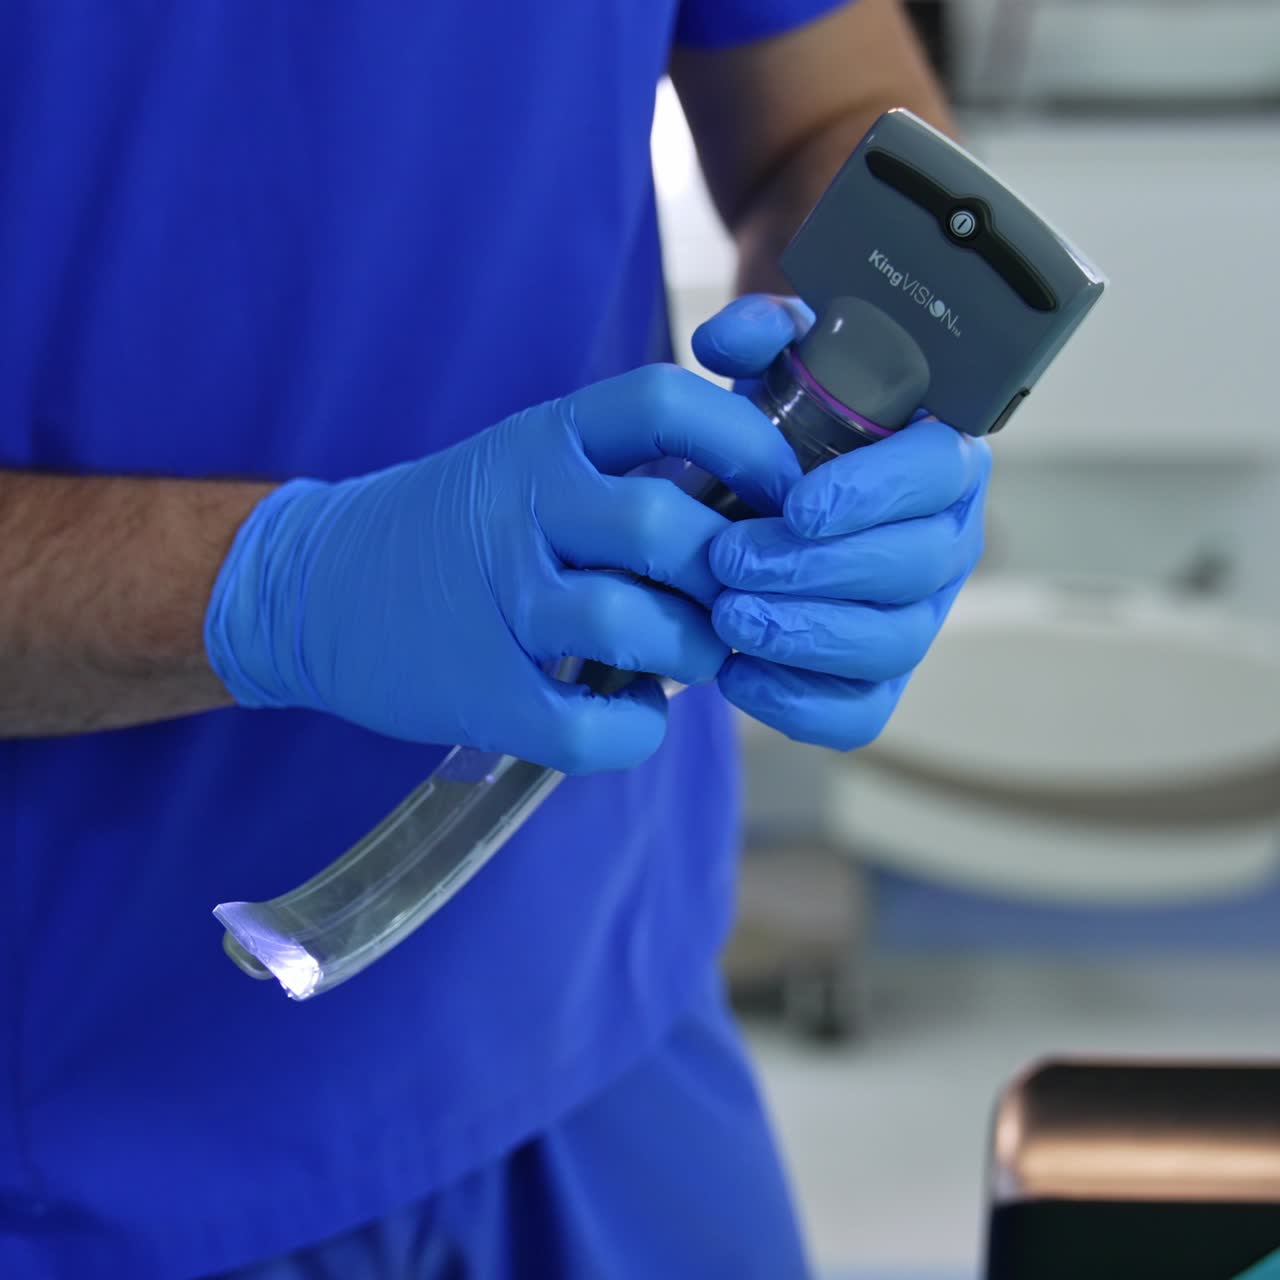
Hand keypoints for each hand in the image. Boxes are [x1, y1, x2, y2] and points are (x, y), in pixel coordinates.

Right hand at [204, 366, 800, 773]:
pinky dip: (636, 731)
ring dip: (690, 651)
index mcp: (547, 439)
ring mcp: (497, 601)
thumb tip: (759, 496)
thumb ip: (627, 464)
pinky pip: (585, 725)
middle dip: (724, 574)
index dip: (747, 443)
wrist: (322, 586)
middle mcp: (523, 509)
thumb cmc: (462, 525)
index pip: (666, 403)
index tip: (785, 492)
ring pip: (632, 623)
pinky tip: (637, 715)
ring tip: (690, 656)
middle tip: (735, 600)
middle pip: (663, 526)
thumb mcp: (532, 461)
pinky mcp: (477, 690)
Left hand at [691, 294, 990, 750]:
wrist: (750, 506)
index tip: (797, 505)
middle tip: (732, 561)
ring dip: (805, 634)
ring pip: (891, 643)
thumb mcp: (771, 375)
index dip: (875, 493)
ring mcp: (914, 618)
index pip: (939, 474)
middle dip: (817, 570)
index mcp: (934, 461)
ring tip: (728, 616)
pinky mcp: (874, 682)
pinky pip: (859, 713)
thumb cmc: (775, 442)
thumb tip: (728, 338)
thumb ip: (759, 335)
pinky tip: (738, 671)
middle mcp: (941, 543)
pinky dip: (799, 702)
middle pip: (913, 567)